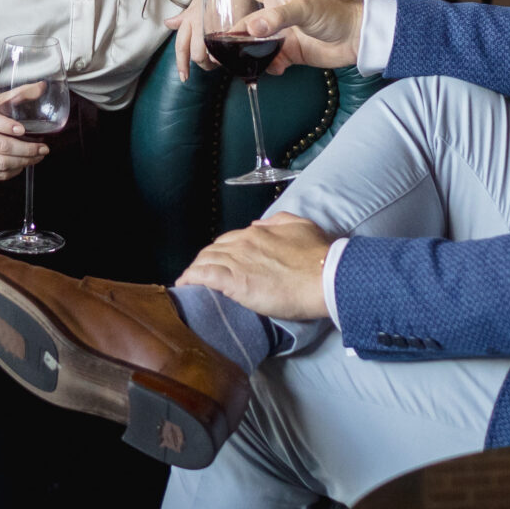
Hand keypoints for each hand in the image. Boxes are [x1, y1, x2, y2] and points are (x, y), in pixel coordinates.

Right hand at [0, 94, 49, 183]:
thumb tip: (41, 87)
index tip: (22, 129)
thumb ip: (17, 95)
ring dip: (24, 161)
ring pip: (2, 163)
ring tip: (38, 156)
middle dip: (27, 148)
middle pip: (2, 146)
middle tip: (43, 147)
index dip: (7, 125)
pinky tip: (23, 163)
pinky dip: (15, 170)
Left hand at [166, 0, 261, 82]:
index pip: (181, 46)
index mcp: (190, 18)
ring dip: (216, 62)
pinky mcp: (232, 27)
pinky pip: (227, 49)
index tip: (184, 77)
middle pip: (196, 55)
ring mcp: (215, 25)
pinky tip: (232, 53)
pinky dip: (228, 55)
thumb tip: (168, 23)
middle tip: (212, 63)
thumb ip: (184, 16)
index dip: (182, 64)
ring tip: (222, 57)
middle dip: (203, 64)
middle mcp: (199, 22)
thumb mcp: (198, 1)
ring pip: (211, 56)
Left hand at [176, 214, 337, 320]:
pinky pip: (203, 276)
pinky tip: (183, 285)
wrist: (326, 276)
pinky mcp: (234, 281)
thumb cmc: (319, 254)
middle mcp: (243, 243)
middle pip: (213, 250)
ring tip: (189, 281)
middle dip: (204, 260)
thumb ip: (277, 222)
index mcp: (257, 232)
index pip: (229, 240)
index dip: (221, 251)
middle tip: (201, 273)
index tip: (219, 260)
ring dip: (195, 270)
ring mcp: (237, 261)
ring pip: (205, 261)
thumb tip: (258, 225)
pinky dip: (190, 279)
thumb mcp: (301, 226)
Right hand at [212, 0, 365, 69]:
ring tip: (238, 64)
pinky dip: (269, 67)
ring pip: (255, 45)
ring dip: (246, 55)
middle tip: (216, 48)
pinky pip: (272, 61)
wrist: (356, 38)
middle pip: (245, 24)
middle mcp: (275, 16)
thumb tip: (251, 30)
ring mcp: (282, 35)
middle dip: (230, 35)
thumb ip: (277, 18)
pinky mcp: (291, 53)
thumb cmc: (334, 13)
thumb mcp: (304, 9)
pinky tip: (275, 68)